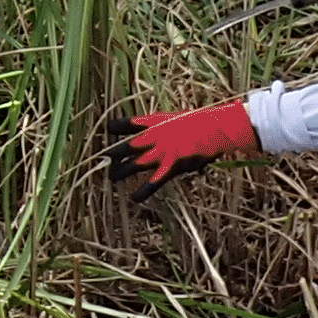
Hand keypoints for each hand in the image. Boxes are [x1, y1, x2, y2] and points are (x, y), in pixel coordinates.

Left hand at [106, 102, 256, 194]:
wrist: (215, 128)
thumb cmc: (200, 123)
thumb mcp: (177, 119)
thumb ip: (164, 126)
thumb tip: (159, 131)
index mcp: (154, 122)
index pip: (127, 124)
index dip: (115, 127)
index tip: (109, 130)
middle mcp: (153, 136)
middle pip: (126, 146)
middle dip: (113, 153)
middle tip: (103, 157)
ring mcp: (161, 152)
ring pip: (134, 164)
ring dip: (121, 171)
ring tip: (111, 176)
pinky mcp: (171, 166)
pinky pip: (153, 182)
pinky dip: (143, 191)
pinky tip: (134, 198)